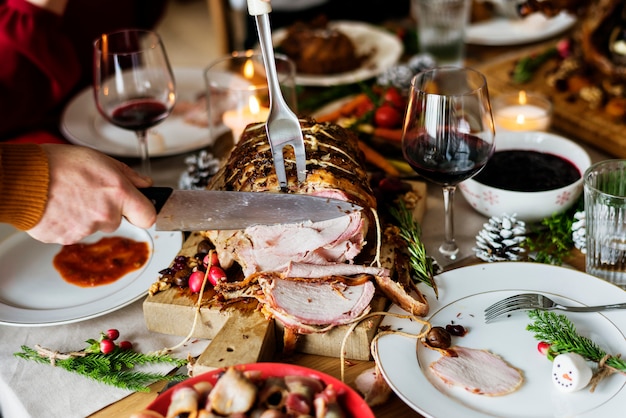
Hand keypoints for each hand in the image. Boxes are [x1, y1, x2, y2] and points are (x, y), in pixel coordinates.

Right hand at [27, 145, 156, 244]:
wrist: (22, 178)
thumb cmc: (59, 164)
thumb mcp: (101, 160)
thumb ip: (128, 176)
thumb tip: (145, 184)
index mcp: (119, 194)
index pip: (148, 216)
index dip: (143, 212)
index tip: (138, 208)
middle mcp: (106, 215)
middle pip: (116, 221)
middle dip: (106, 210)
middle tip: (88, 192)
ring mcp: (86, 230)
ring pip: (93, 227)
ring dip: (85, 216)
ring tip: (68, 196)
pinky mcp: (66, 239)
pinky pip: (73, 233)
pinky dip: (67, 223)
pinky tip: (58, 206)